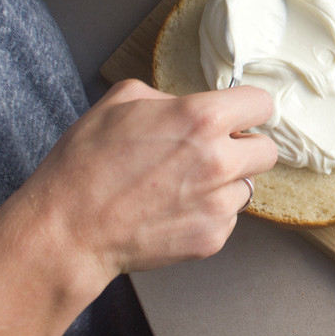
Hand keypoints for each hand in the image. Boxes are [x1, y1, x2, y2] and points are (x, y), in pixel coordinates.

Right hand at [0, 79, 276, 335]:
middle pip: (267, 151)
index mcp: (201, 118)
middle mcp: (218, 161)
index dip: (249, 108)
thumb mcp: (122, 101)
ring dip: (226, 183)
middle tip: (214, 151)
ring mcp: (218, 204)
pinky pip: (228, 218)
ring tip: (184, 184)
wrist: (67, 229)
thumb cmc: (86, 163)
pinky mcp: (211, 238)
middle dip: (244, 147)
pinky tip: (174, 209)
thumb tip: (191, 105)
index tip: (241, 114)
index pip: (262, 104)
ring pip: (247, 187)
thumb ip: (170, 97)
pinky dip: (209, 213)